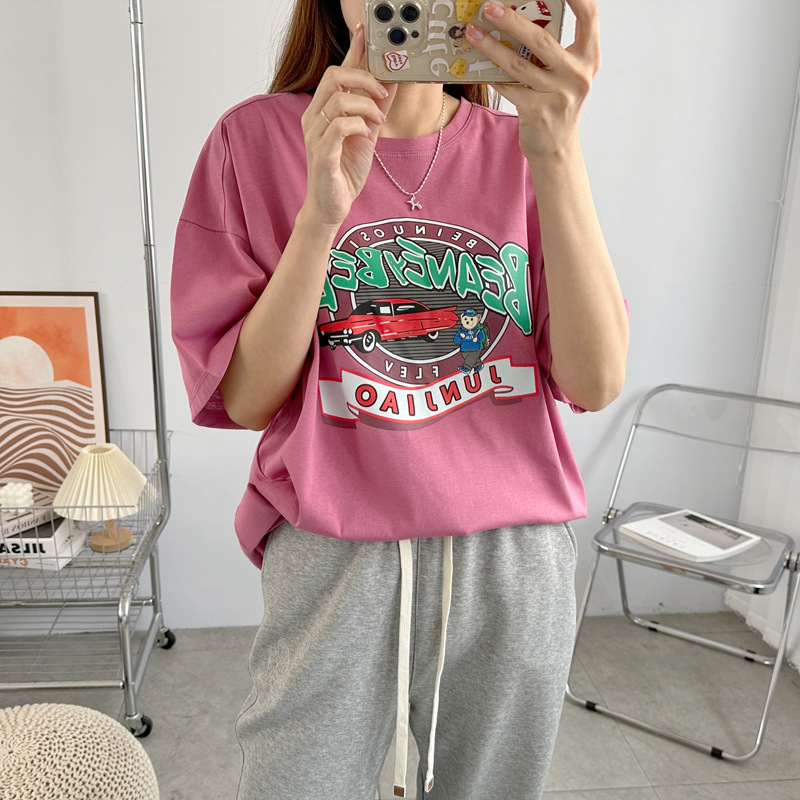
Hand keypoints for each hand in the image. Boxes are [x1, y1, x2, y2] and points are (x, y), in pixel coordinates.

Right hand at [300, 24, 396, 227]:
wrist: (332, 205)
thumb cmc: (345, 170)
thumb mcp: (367, 133)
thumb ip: (376, 108)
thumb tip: (392, 81)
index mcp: (323, 110)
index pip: (337, 71)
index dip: (352, 50)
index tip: (365, 33)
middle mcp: (315, 118)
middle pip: (334, 77)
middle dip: (363, 78)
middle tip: (382, 92)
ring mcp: (316, 135)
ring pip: (338, 100)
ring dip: (365, 105)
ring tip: (378, 119)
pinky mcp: (322, 154)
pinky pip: (339, 127)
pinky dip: (357, 125)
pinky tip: (365, 134)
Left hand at [466, 0, 600, 162]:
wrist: (557, 147)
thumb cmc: (558, 102)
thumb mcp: (566, 72)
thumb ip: (554, 47)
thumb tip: (523, 16)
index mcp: (589, 56)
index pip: (589, 15)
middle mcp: (577, 74)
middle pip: (542, 39)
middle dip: (512, 20)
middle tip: (491, 7)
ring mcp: (557, 94)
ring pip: (518, 64)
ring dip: (492, 46)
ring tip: (474, 32)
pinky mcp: (537, 111)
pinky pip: (509, 87)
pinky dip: (492, 74)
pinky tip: (478, 64)